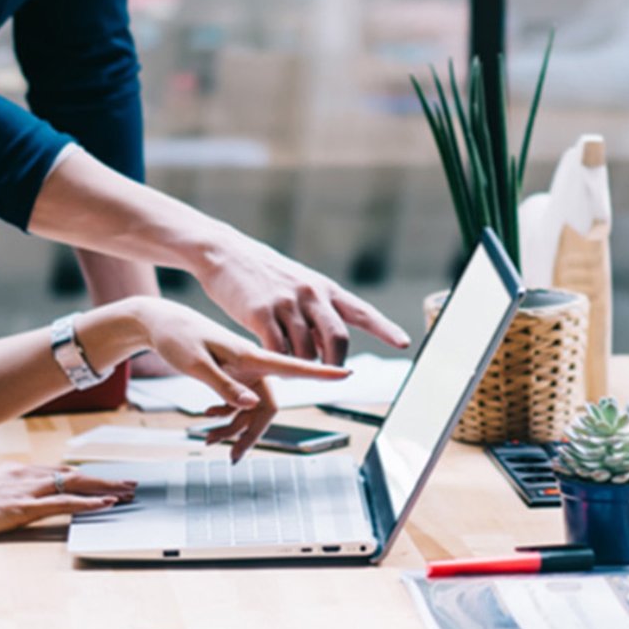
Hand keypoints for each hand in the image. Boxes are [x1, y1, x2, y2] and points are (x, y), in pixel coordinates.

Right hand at [0, 464, 136, 540]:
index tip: (104, 479)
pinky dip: (89, 502)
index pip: (60, 470)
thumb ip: (8, 492)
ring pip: (76, 484)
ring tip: (127, 493)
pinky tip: (106, 504)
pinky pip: (64, 503)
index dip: (85, 475)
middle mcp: (26, 474)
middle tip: (128, 483)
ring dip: (105, 488)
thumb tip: (18, 500)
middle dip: (104, 478)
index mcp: (17, 470)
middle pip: (74, 473)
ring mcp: (26, 489)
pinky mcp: (24, 507)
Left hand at [132, 299, 351, 461]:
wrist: (160, 323)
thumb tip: (250, 406)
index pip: (292, 366)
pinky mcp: (232, 374)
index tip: (346, 373)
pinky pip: (239, 403)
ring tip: (206, 437)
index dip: (321, 373)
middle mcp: (251, 364)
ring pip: (251, 410)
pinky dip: (225, 416)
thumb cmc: (177, 337)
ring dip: (232, 428)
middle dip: (250, 433)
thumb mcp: (196, 364)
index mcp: (250, 355)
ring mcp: (242, 371)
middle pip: (267, 407)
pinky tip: (207, 419)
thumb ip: (224, 385)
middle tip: (230, 455)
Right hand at [198, 233, 409, 363]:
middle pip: (338, 339)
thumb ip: (316, 312)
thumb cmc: (262, 273)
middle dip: (336, 364)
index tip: (403, 342)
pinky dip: (278, 362)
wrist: (224, 253)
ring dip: (301, 366)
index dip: (384, 328)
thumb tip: (329, 347)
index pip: (361, 311)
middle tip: (330, 376)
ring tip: (288, 365)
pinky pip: (277, 351)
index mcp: (323, 288)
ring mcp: (286, 303)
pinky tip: (271, 360)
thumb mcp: (298, 284)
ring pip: (306, 352)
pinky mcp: (260, 313)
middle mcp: (310, 294)